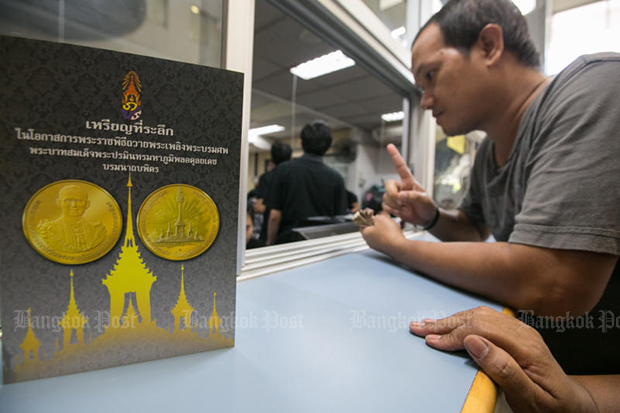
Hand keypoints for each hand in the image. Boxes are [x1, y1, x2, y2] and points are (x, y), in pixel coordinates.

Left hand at [360, 212, 405, 255]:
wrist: (398, 246)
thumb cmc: (389, 233)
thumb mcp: (380, 218)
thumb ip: (375, 217)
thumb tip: (374, 218)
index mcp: (365, 233)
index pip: (362, 223)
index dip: (367, 216)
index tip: (372, 214)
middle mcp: (369, 241)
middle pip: (370, 228)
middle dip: (376, 223)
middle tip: (382, 219)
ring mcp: (376, 246)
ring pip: (377, 234)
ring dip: (382, 229)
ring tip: (389, 226)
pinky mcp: (383, 248)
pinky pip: (383, 239)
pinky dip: (386, 235)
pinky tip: (392, 233)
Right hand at [382, 144, 436, 225]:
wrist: (425, 219)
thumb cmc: (427, 207)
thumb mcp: (424, 200)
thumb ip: (413, 197)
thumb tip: (401, 195)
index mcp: (409, 182)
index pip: (401, 167)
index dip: (395, 156)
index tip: (390, 146)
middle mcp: (400, 187)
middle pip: (387, 184)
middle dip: (392, 194)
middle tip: (401, 202)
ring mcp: (395, 196)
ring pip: (385, 197)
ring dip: (394, 204)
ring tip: (405, 207)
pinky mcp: (392, 205)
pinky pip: (385, 206)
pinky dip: (392, 210)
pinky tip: (401, 211)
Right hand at [409, 307, 597, 412]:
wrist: (572, 405)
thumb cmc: (550, 405)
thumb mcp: (528, 396)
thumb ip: (503, 369)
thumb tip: (474, 342)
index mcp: (525, 347)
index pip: (481, 330)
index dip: (452, 335)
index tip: (430, 342)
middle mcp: (522, 333)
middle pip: (477, 318)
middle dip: (444, 324)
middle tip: (417, 327)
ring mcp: (520, 331)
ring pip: (479, 315)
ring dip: (451, 319)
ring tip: (427, 324)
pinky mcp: (516, 333)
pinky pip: (486, 318)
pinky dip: (463, 319)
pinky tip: (451, 323)